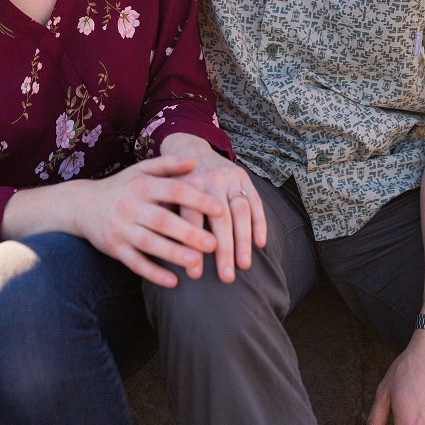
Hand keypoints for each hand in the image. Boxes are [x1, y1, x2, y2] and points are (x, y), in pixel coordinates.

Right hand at [66, 155, 223, 286]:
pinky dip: (153, 273)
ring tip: (196, 263)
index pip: (172, 190)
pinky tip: (173, 282)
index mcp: (140, 185)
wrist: (82, 205)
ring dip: (173, 254)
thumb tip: (194, 161)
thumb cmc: (122, 187)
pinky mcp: (114, 248)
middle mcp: (130, 206)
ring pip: (149, 243)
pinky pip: (135, 263)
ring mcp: (121, 229)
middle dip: (188, 232)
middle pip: (162, 220)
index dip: (196, 199)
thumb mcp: (140, 171)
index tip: (220, 209)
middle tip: (214, 243)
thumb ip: (167, 165)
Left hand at [160, 133, 266, 282]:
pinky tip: (260, 244)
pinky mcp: (243, 176)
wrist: (189, 146)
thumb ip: (166, 216)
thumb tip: (163, 253)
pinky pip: (255, 201)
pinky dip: (260, 223)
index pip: (191, 220)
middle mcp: (209, 179)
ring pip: (240, 211)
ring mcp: (229, 177)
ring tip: (244, 265)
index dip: (192, 247)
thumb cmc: (174, 181)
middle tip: (226, 278)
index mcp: (187, 185)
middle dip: (224, 250)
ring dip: (244, 240)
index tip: (195, 275)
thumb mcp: (164, 193)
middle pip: (219, 219)